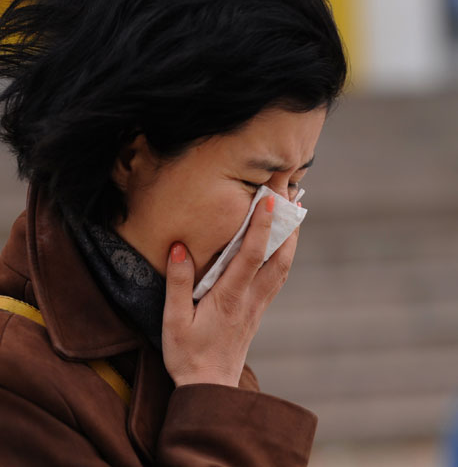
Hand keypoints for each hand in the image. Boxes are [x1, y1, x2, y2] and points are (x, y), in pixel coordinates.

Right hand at [162, 195, 299, 387]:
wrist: (211, 387)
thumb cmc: (188, 354)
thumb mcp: (174, 320)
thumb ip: (177, 282)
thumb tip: (180, 248)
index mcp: (230, 297)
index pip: (250, 254)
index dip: (261, 225)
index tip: (268, 199)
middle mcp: (250, 297)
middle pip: (279, 257)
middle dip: (288, 225)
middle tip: (292, 197)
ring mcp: (258, 304)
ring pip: (283, 267)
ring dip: (291, 239)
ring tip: (295, 214)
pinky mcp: (258, 310)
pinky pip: (278, 277)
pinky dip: (285, 255)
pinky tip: (283, 245)